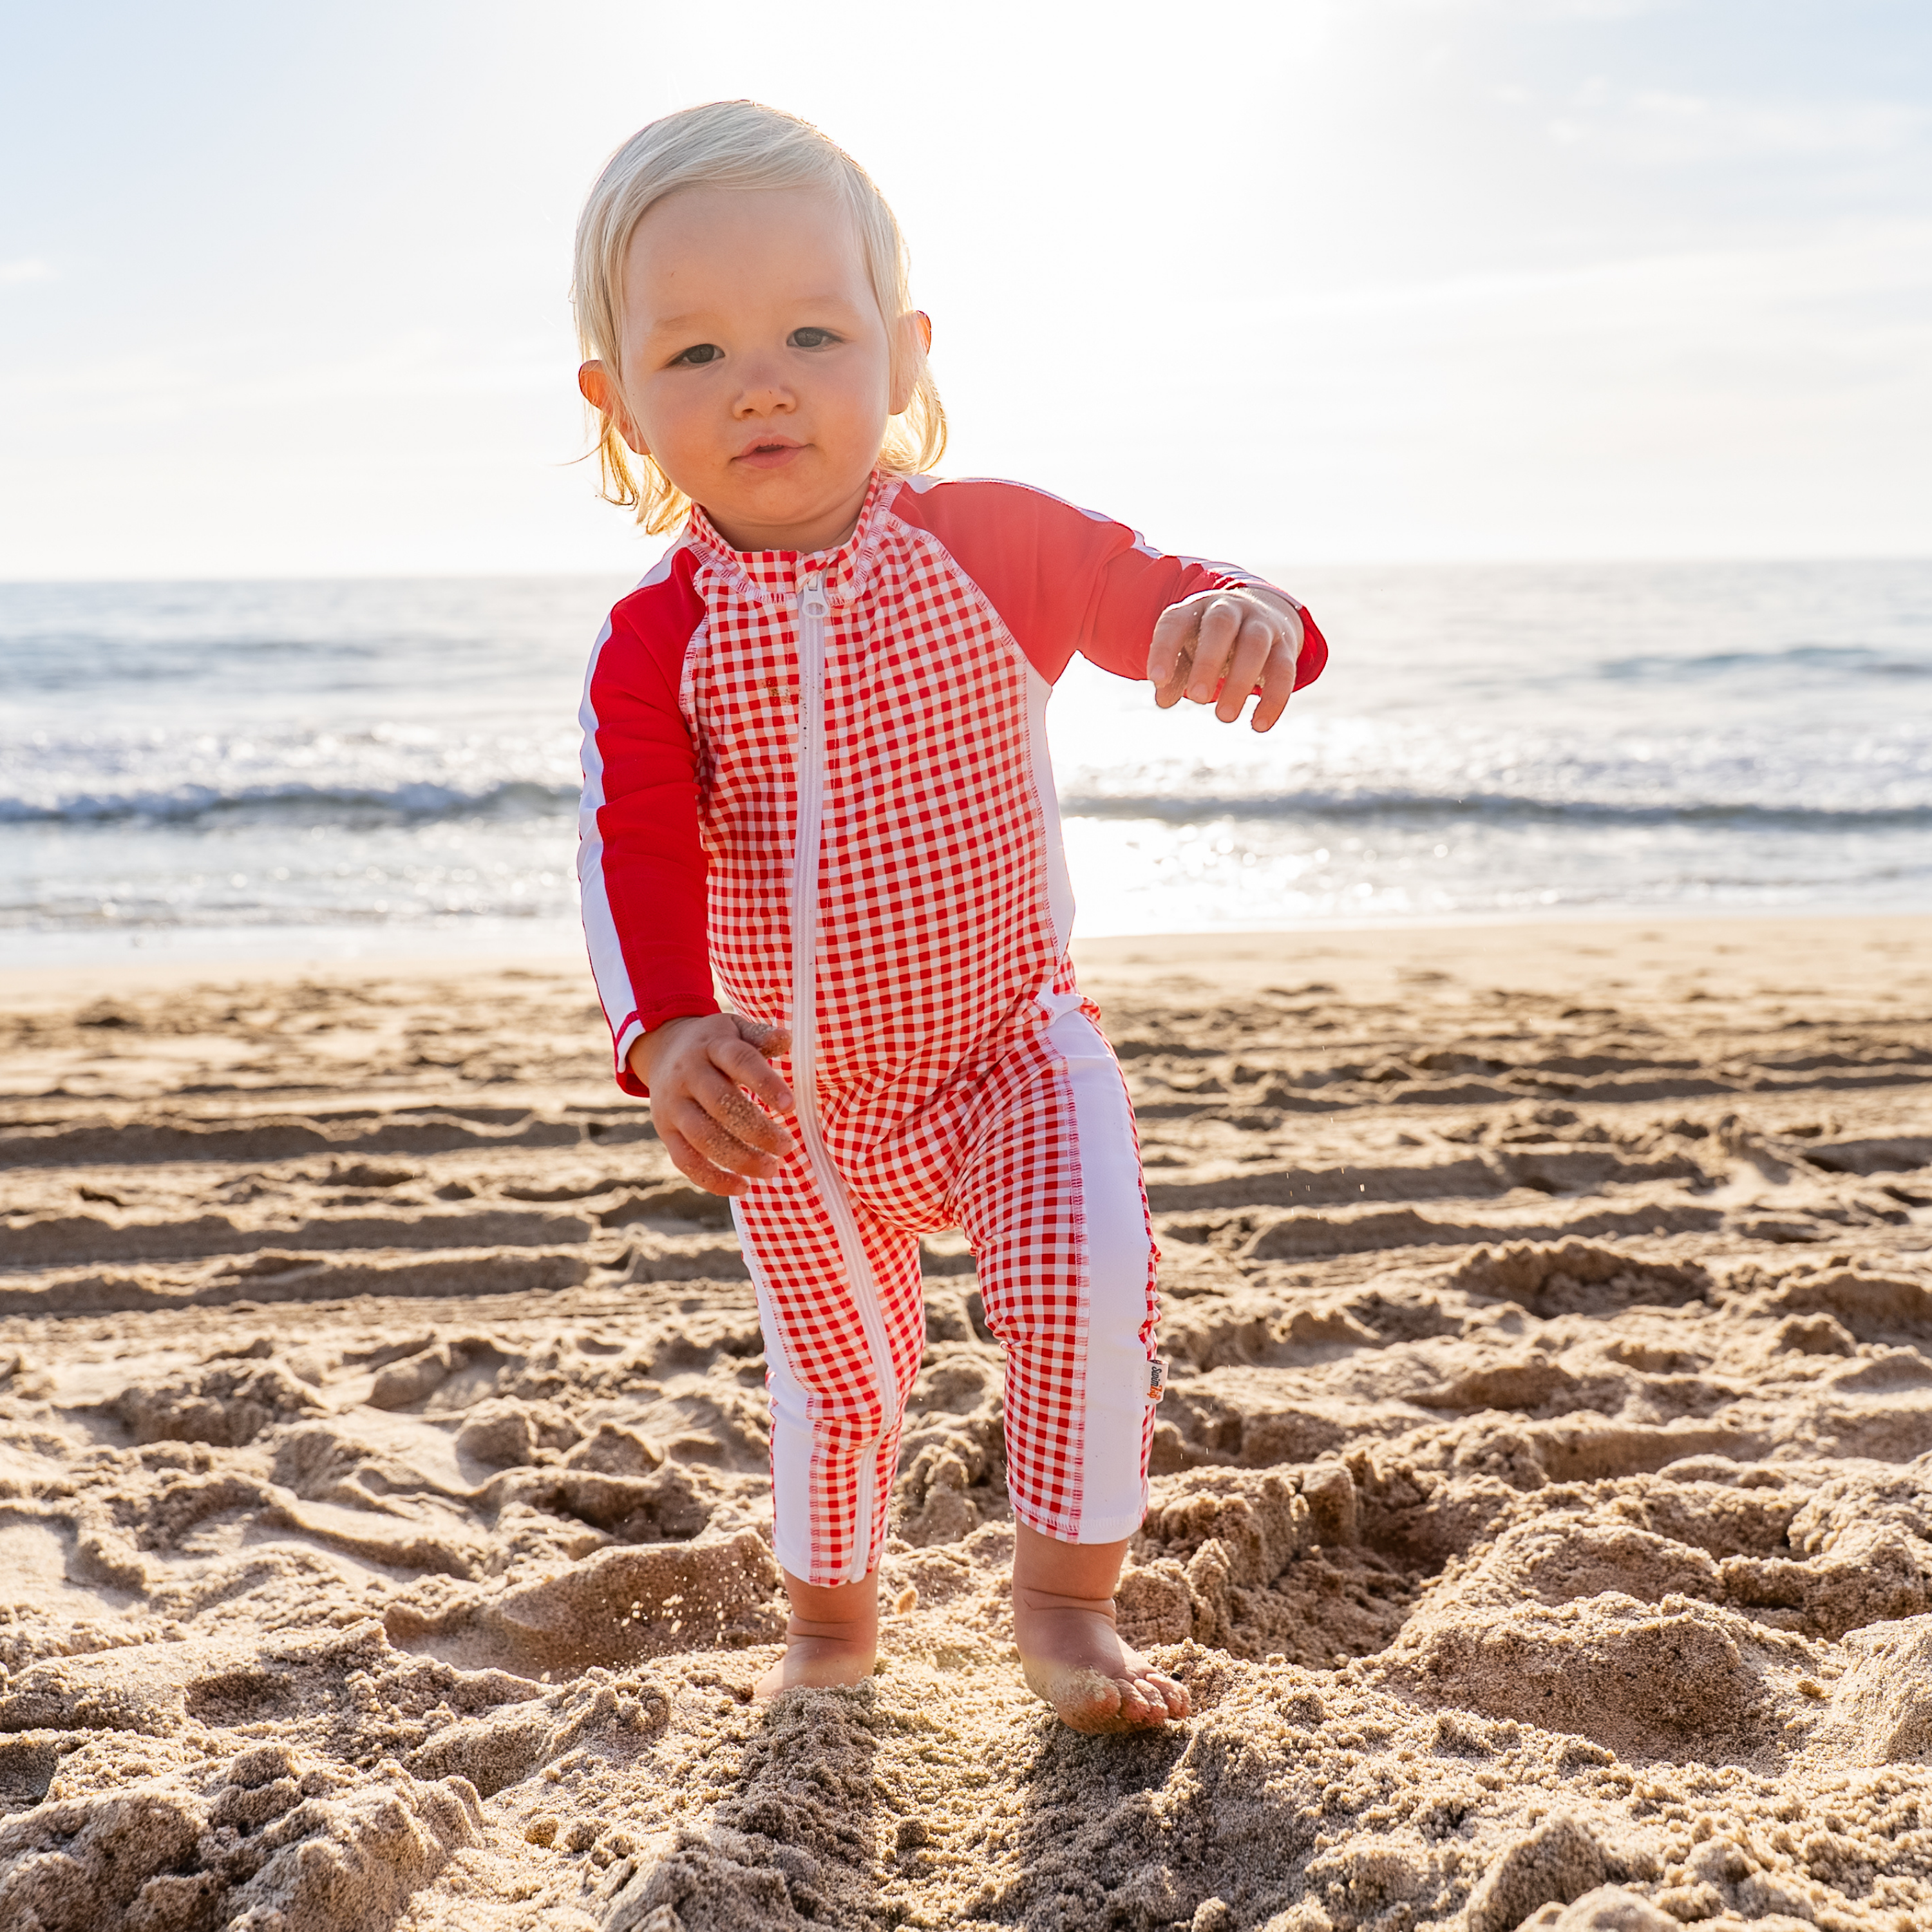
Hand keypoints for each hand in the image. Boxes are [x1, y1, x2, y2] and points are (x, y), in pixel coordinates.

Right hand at [628, 1014, 795, 1195]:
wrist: (662, 1048)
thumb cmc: (714, 1043)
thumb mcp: (735, 1030)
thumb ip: (760, 1036)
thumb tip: (787, 1039)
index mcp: (712, 1045)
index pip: (739, 1061)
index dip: (765, 1083)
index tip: (790, 1106)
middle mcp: (688, 1074)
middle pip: (721, 1105)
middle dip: (756, 1130)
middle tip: (787, 1147)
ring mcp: (673, 1105)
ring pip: (703, 1137)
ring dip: (739, 1158)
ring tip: (772, 1169)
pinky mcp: (665, 1131)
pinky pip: (685, 1160)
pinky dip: (713, 1179)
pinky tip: (743, 1188)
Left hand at [1148, 588, 1305, 731]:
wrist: (1263, 614)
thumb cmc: (1212, 640)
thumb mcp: (1189, 651)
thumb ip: (1175, 674)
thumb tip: (1163, 700)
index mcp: (1197, 608)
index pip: (1176, 622)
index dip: (1164, 649)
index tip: (1157, 680)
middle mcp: (1231, 609)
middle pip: (1220, 625)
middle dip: (1208, 661)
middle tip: (1198, 698)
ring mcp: (1261, 624)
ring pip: (1255, 645)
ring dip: (1240, 681)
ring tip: (1224, 716)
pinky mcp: (1285, 646)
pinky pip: (1284, 670)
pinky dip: (1273, 699)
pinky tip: (1259, 726)